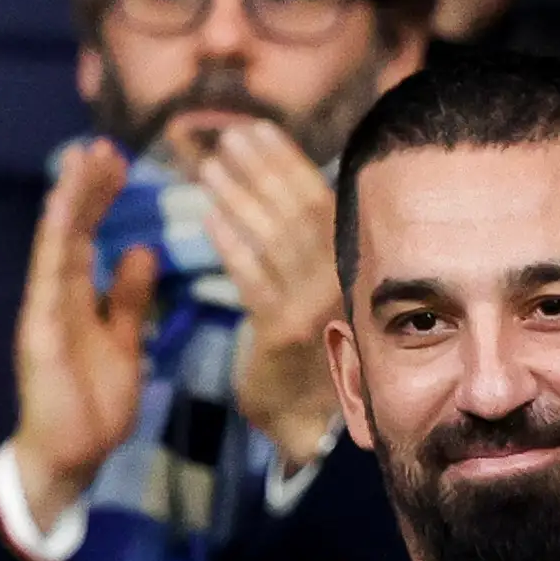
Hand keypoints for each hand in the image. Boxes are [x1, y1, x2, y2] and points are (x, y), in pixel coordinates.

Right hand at [6, 141, 158, 536]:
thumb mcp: (126, 343)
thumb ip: (129, 300)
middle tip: (104, 145)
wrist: (72, 456)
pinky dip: (54, 238)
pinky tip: (62, 205)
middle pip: (71, 230)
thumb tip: (141, 251)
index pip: (89, 238)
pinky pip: (47, 274)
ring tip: (84, 156)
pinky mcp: (39, 326)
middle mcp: (56, 296)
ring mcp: (45, 308)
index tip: (121, 165)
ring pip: (56, 242)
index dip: (102, 201)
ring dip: (70, 199)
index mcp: (78, 300)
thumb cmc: (94, 408)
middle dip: (87, 187)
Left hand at [202, 121, 345, 469]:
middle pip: (292, 210)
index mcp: (350, 265)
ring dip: (239, 197)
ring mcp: (311, 307)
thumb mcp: (322, 297)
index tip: (256, 130)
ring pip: (271, 239)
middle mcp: (337, 281)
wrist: (313, 430)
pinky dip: (231, 246)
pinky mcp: (281, 333)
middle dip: (257, 168)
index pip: (316, 200)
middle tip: (225, 137)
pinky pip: (252, 280)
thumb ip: (309, 250)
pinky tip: (209, 220)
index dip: (284, 162)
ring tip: (209, 166)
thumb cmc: (312, 358)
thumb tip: (286, 189)